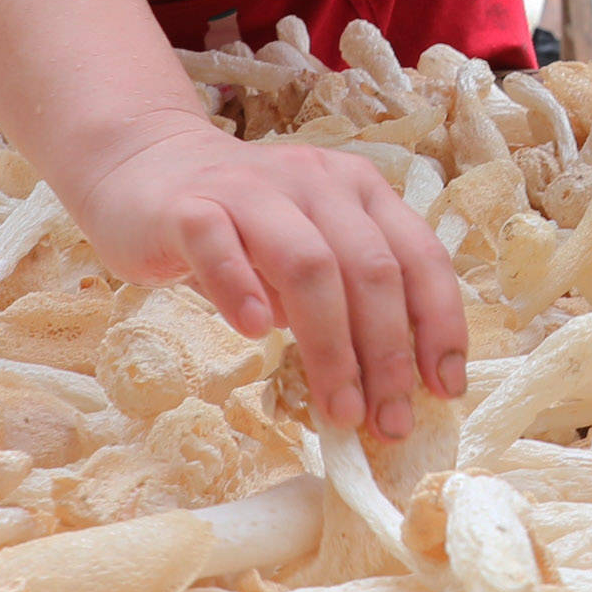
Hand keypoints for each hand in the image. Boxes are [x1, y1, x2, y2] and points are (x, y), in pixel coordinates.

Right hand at [67, 114, 463, 440]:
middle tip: (388, 421)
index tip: (445, 389)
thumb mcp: (312, 250)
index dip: (440, 325)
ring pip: (307, 264)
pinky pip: (220, 246)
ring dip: (329, 345)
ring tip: (338, 408)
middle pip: (368, 269)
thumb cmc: (243, 228)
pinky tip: (255, 333)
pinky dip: (241, 290)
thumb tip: (390, 384)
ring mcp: (251, 190)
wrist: (146, 170)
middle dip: (386, 354)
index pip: (419, 256)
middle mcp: (315, 182)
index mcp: (359, 191)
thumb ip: (348, 297)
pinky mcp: (189, 207)